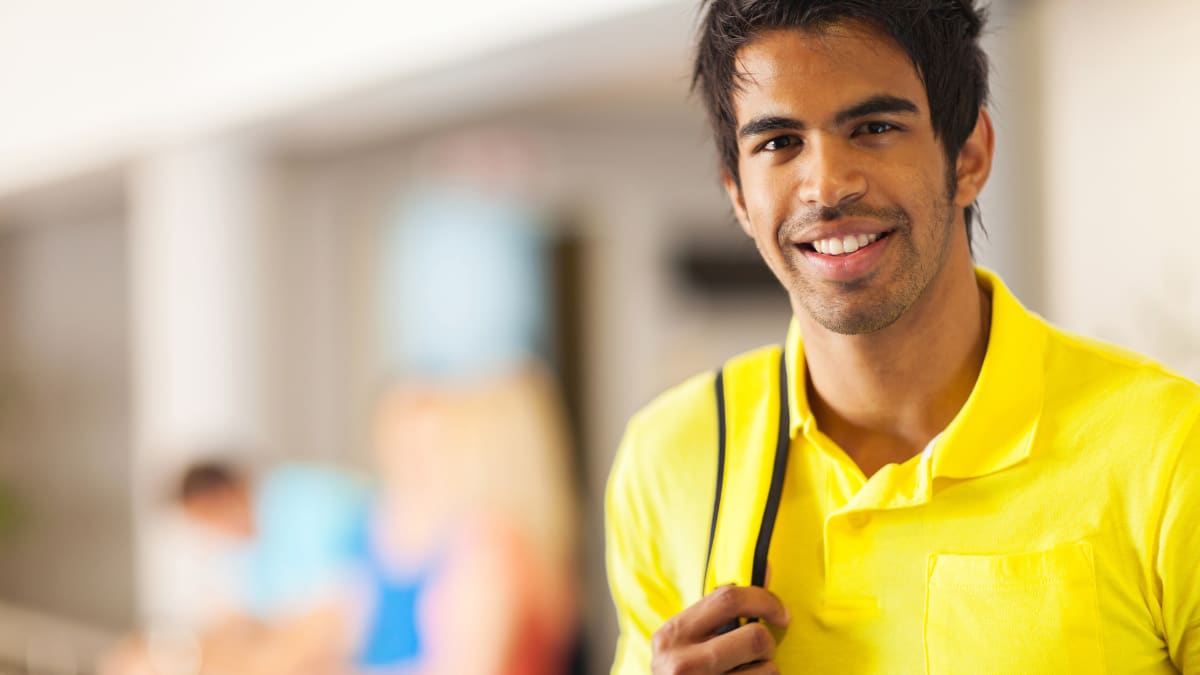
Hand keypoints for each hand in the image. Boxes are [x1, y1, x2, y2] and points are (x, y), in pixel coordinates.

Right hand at [651, 585, 789, 673]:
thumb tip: (768, 569)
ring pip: (767, 670)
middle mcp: (681, 662)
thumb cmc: (684, 672)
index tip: (781, 614)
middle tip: (760, 654)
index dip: (764, 600)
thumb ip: (720, 611)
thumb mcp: (689, 640)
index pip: (728, 598)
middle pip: (756, 637)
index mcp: (673, 634)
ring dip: (766, 672)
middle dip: (767, 645)